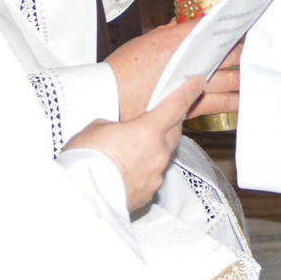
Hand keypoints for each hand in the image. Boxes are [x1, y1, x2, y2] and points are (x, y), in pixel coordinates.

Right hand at [63, 75, 207, 212]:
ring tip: (129, 147)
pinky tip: (125, 168)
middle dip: (170, 121)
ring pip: (162, 155)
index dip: (188, 91)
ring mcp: (155, 175)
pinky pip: (151, 175)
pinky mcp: (148, 193)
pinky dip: (143, 168)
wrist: (83, 196)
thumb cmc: (87, 160)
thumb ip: (116, 125)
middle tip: (159, 115)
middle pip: (174, 131)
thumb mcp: (97, 127)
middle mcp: (158, 153)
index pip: (176, 105)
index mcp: (148, 131)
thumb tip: (120, 131)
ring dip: (152, 148)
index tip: (197, 83)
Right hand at [104, 20, 235, 118]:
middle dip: (240, 51)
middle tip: (247, 49)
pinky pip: (219, 105)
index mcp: (178, 43)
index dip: (226, 26)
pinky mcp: (191, 108)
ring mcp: (194, 88)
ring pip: (230, 82)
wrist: (111, 99)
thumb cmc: (122, 71)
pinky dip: (231, 102)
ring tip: (249, 75)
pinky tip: (239, 101)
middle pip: (228, 55)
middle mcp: (191, 64)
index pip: (211, 29)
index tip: (235, 23)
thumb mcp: (145, 42)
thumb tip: (180, 27)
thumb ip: (167, 34)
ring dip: (241, 78)